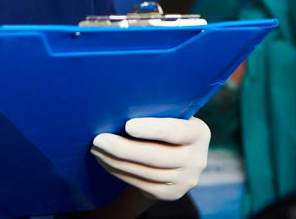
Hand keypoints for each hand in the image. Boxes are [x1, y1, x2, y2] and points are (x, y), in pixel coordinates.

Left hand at [90, 117, 209, 200]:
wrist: (175, 152)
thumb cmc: (165, 120)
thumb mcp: (170, 112)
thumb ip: (156, 109)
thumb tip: (121, 101)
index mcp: (199, 132)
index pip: (176, 131)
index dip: (152, 129)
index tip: (127, 125)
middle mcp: (197, 159)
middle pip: (156, 156)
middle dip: (124, 148)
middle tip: (98, 139)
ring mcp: (186, 180)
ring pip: (146, 172)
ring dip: (116, 162)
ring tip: (97, 149)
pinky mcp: (172, 194)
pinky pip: (142, 184)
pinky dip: (120, 173)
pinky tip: (105, 162)